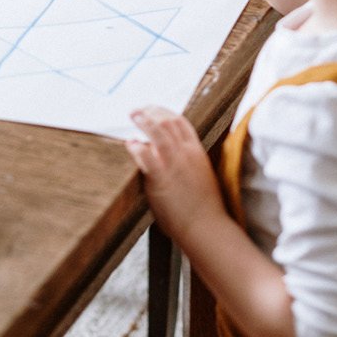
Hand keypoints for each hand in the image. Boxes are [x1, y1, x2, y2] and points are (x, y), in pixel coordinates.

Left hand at [127, 106, 224, 241]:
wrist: (206, 227)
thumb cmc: (203, 207)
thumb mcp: (200, 175)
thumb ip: (187, 162)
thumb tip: (170, 156)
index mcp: (197, 151)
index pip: (181, 121)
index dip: (164, 112)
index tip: (153, 109)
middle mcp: (186, 153)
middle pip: (168, 121)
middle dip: (151, 111)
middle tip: (138, 111)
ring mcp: (174, 164)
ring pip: (158, 131)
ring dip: (144, 120)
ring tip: (133, 115)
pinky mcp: (162, 178)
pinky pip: (146, 155)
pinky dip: (136, 146)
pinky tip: (130, 144)